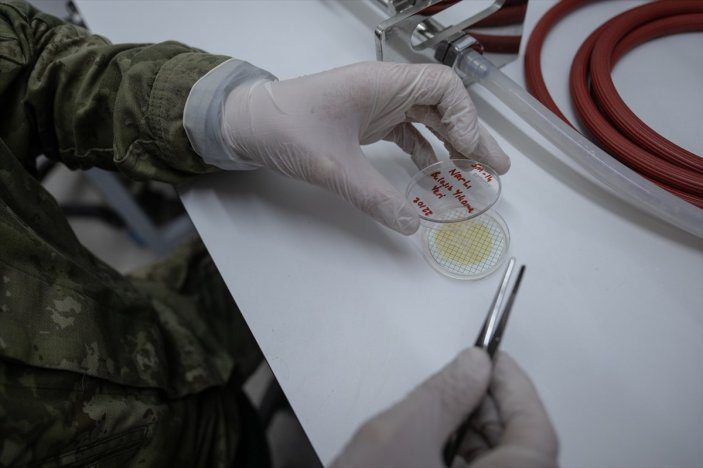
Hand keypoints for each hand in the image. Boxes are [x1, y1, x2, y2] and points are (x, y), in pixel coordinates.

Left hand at [221, 62, 509, 234]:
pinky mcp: (365, 121)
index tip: (469, 152)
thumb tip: (412, 225)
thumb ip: (375, 197)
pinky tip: (430, 171)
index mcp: (382, 83)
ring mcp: (375, 104)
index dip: (465, 117)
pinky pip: (406, 131)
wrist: (247, 123)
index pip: (443, 87)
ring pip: (426, 118)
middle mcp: (385, 89)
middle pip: (442, 105)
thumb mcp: (334, 167)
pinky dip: (422, 148)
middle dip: (470, 133)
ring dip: (450, 142)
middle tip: (494, 167)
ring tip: (470, 171)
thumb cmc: (286, 128)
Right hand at [331, 349, 557, 467]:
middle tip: (464, 377)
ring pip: (500, 467)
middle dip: (491, 409)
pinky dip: (462, 460)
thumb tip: (474, 365)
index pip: (537, 433)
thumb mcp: (401, 438)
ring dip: (475, 435)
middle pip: (522, 451)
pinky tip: (437, 442)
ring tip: (443, 408)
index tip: (494, 359)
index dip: (516, 389)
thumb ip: (444, 395)